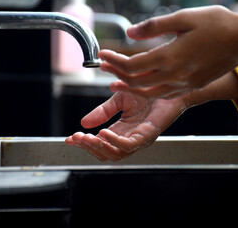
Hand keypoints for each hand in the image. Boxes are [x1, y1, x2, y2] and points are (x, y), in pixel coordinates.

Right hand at [65, 90, 186, 160]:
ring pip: (116, 154)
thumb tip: (83, 122)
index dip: (84, 143)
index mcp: (122, 131)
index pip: (100, 143)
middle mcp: (130, 138)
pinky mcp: (148, 135)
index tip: (69, 139)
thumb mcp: (119, 100)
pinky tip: (103, 133)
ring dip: (98, 147)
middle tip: (76, 138)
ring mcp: (139, 139)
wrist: (168, 83)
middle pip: (106, 153)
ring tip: (86, 138)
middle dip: (88, 147)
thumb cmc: (148, 92)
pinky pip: (129, 145)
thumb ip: (103, 112)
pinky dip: (114, 142)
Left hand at [99, 5, 237, 99]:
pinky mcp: (191, 86)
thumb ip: (154, 26)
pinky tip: (141, 85)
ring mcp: (184, 84)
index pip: (132, 66)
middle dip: (116, 73)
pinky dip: (147, 91)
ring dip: (129, 87)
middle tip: (104, 65)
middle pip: (136, 81)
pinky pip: (163, 94)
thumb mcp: (184, 18)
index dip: (113, 61)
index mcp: (170, 57)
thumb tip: (130, 33)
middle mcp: (175, 75)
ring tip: (115, 80)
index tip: (102, 54)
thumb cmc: (217, 24)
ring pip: (148, 93)